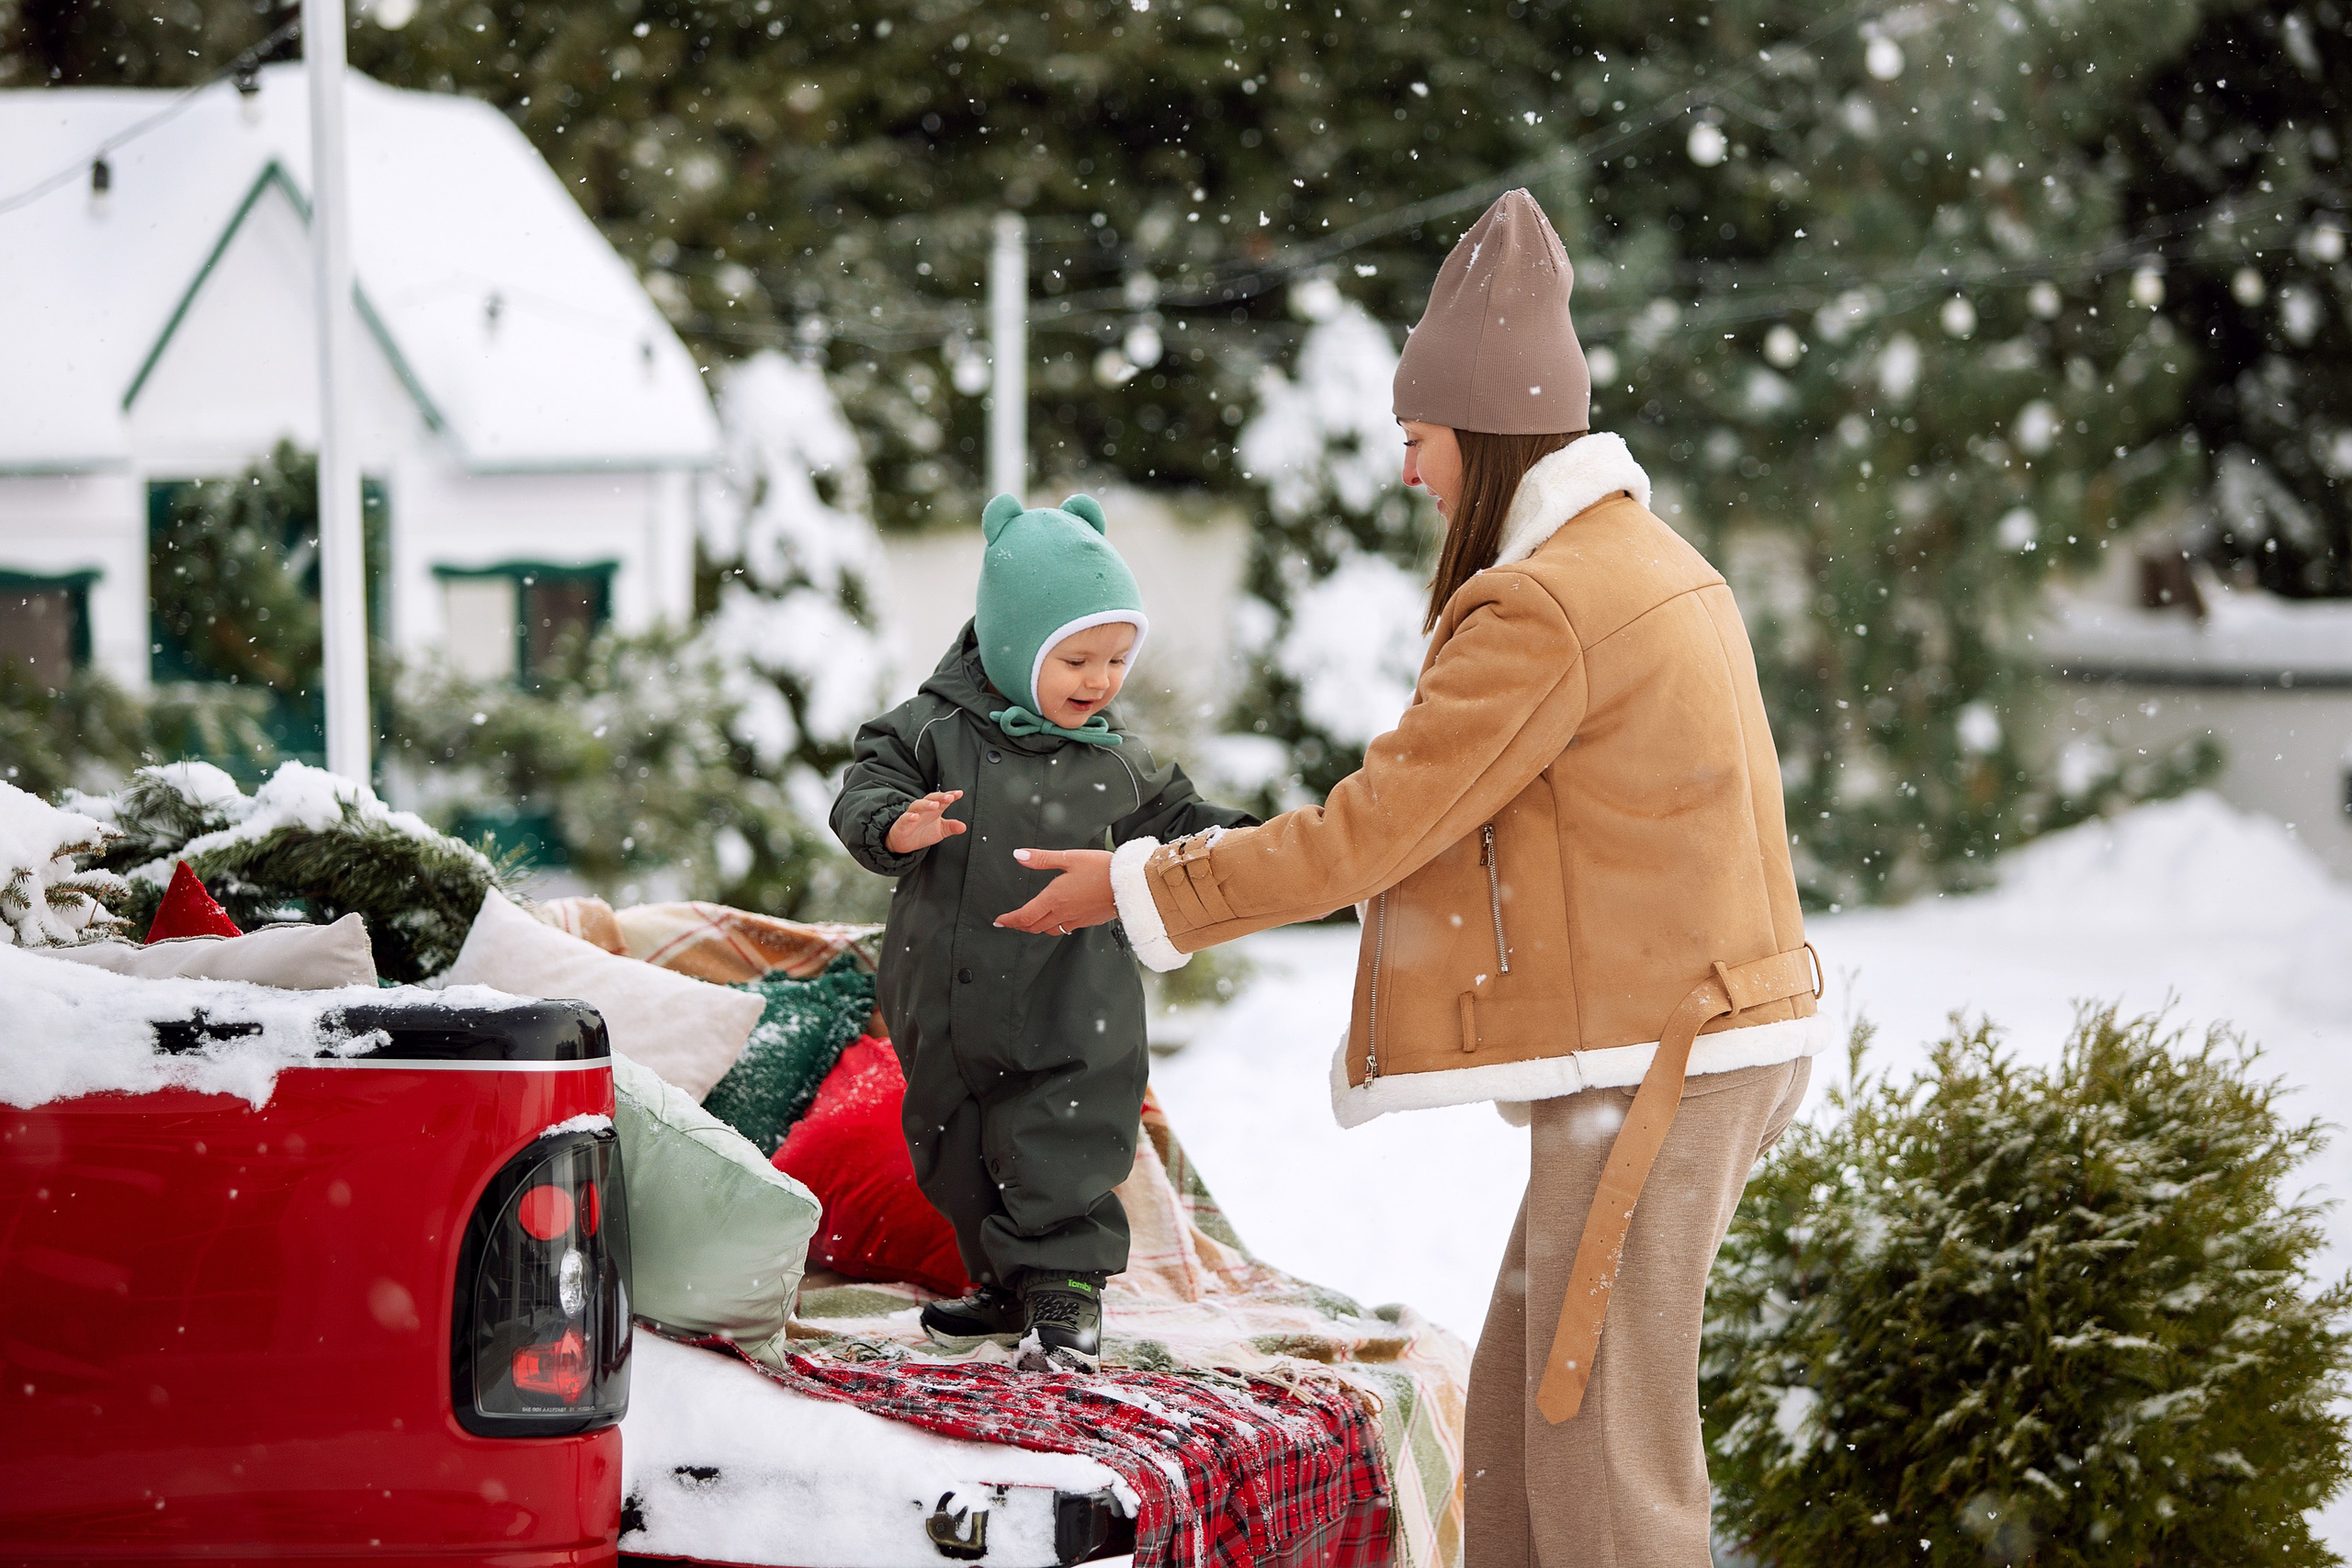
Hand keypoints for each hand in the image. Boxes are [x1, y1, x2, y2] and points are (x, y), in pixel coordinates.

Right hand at [885, 791, 966, 854]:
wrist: (904, 842)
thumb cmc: (922, 833)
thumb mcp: (941, 831)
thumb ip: (951, 827)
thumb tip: (963, 827)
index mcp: (934, 810)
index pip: (943, 800)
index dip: (951, 796)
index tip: (959, 794)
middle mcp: (923, 810)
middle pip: (931, 799)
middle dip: (940, 797)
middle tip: (949, 797)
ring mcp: (912, 815)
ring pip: (918, 805)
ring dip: (926, 804)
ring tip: (935, 805)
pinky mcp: (902, 823)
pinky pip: (905, 818)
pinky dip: (910, 817)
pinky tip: (915, 817)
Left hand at [995, 848, 1117, 934]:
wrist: (1130, 886)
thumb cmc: (1102, 869)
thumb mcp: (1069, 858)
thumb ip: (1042, 858)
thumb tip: (1019, 855)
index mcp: (1054, 898)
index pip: (1025, 916)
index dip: (1009, 920)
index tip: (999, 920)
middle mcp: (1063, 912)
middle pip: (1034, 926)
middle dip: (1019, 925)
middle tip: (1010, 922)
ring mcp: (1076, 919)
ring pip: (1049, 930)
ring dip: (1036, 927)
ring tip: (1030, 921)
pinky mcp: (1088, 921)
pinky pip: (1065, 929)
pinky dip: (1054, 926)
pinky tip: (1057, 918)